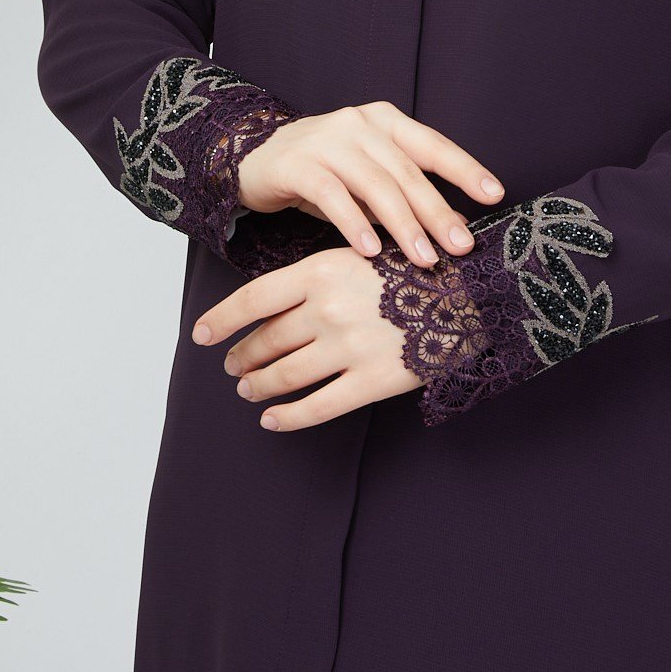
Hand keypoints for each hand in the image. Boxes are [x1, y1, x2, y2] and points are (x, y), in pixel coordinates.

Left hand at [192, 245, 423, 430]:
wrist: (470, 292)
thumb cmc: (412, 268)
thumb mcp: (360, 251)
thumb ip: (317, 274)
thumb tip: (274, 300)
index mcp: (322, 270)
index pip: (253, 299)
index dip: (222, 319)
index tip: (200, 333)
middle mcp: (328, 309)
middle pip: (266, 340)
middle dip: (242, 356)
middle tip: (231, 365)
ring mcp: (349, 348)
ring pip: (286, 375)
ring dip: (260, 385)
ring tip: (249, 389)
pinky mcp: (371, 381)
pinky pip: (318, 407)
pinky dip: (288, 417)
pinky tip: (273, 420)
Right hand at [238, 99, 504, 269]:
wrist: (254, 158)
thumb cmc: (324, 172)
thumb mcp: (368, 178)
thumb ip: (404, 194)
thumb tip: (455, 227)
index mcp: (385, 121)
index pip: (432, 145)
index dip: (465, 169)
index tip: (494, 194)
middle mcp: (360, 122)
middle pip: (407, 171)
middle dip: (437, 211)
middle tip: (461, 246)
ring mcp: (327, 139)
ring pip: (375, 183)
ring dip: (402, 224)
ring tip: (424, 258)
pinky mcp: (296, 163)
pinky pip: (331, 194)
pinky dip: (353, 223)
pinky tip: (370, 250)